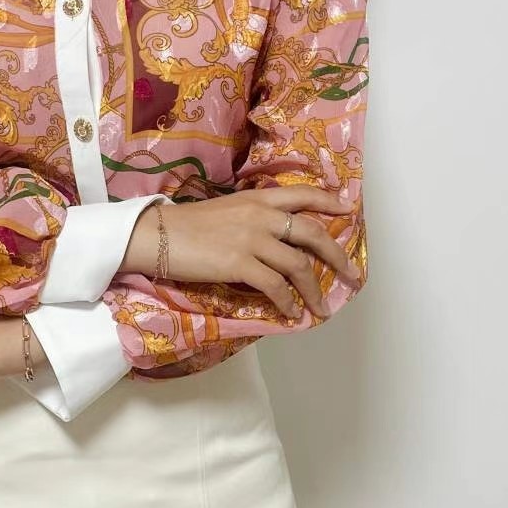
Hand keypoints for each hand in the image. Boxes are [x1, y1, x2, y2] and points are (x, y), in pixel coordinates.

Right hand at [120, 186, 361, 318]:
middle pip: (312, 232)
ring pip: (298, 265)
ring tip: (321, 308)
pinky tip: (290, 313)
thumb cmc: (185, 225)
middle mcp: (260, 215)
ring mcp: (251, 239)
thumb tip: (271, 237)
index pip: (303, 194)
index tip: (348, 209)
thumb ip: (252, 217)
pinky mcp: (239, 263)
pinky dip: (287, 302)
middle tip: (351, 274)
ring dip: (314, 290)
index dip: (329, 202)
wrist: (156, 236)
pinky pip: (275, 286)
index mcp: (257, 199)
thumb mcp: (226, 210)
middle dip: (336, 255)